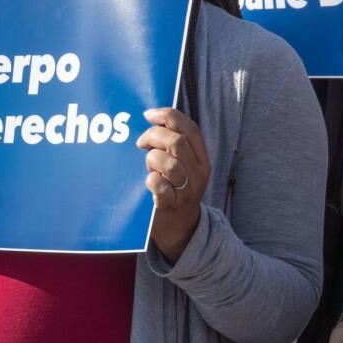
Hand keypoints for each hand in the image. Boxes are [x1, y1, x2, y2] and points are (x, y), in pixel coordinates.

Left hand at [136, 107, 210, 262]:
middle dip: (153, 136)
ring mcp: (186, 191)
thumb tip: (150, 118)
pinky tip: (149, 181)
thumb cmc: (175, 188)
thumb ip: (173, 144)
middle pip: (177, 142)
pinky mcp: (171, 206)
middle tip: (141, 143)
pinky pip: (161, 187)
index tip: (148, 114)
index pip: (190, 129)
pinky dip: (151, 180)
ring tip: (147, 166)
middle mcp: (198, 173)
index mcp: (202, 158)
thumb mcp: (182, 164)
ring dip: (152, 159)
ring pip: (169, 164)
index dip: (169, 116)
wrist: (180, 227)